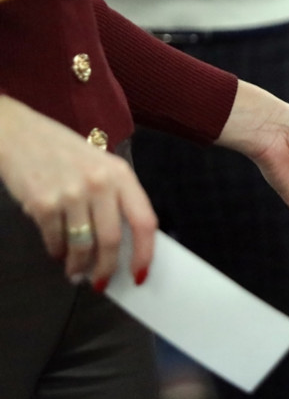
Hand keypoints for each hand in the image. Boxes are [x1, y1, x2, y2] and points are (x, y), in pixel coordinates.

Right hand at [0, 96, 156, 287]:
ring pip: (82, 245)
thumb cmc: (63, 152)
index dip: (145, 253)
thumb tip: (125, 243)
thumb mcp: (100, 166)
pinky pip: (55, 240)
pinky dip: (57, 252)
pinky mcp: (42, 203)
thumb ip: (115, 198)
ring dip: (79, 265)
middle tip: (101, 281)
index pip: (144, 221)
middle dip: (107, 268)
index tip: (140, 274)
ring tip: (76, 272)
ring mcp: (70, 193)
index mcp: (121, 174)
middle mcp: (99, 183)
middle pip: (111, 240)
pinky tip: (58, 252)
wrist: (17, 134)